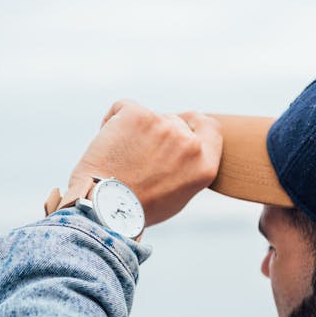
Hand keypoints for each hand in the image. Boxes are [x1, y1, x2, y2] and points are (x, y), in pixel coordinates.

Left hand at [66, 100, 222, 225]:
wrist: (104, 207)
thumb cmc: (135, 209)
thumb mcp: (176, 196)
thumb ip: (187, 168)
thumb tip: (182, 148)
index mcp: (204, 166)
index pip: (210, 128)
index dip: (194, 123)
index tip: (181, 125)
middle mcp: (189, 144)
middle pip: (174, 122)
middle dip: (157, 133)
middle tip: (137, 156)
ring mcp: (164, 126)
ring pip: (149, 116)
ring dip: (135, 130)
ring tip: (120, 159)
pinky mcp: (138, 114)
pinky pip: (124, 108)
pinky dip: (114, 122)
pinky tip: (107, 146)